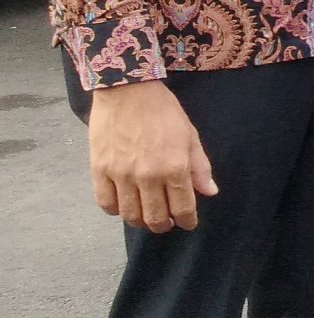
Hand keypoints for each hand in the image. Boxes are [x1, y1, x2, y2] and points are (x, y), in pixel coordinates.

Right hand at [87, 81, 217, 232]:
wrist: (127, 91)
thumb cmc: (163, 111)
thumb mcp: (190, 136)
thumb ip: (200, 168)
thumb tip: (209, 192)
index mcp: (175, 168)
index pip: (183, 208)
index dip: (187, 221)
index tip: (188, 223)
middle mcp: (148, 176)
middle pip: (156, 217)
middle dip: (164, 225)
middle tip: (167, 223)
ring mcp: (121, 175)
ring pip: (130, 215)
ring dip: (141, 222)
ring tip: (146, 218)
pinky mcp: (99, 170)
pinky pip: (105, 203)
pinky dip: (116, 211)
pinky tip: (124, 207)